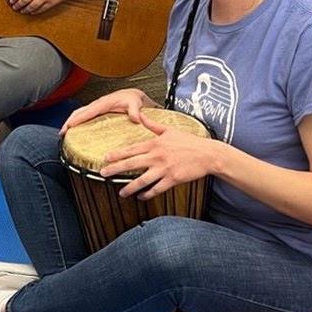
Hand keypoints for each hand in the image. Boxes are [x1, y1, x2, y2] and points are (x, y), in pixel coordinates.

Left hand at [10, 0, 78, 14]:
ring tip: (21, 11)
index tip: (11, 0)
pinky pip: (41, 9)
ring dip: (25, 10)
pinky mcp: (52, 2)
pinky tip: (31, 12)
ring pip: (32, 6)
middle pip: (24, 0)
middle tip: (14, 7)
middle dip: (18, 5)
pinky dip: (35, 12)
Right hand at [60, 88, 156, 133]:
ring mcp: (95, 107)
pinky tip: (73, 130)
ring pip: (79, 113)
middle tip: (62, 133)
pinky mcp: (96, 111)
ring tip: (63, 133)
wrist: (132, 96)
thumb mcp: (136, 104)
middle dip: (69, 121)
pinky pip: (83, 115)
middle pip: (79, 112)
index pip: (89, 111)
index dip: (79, 118)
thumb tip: (136, 118)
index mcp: (104, 103)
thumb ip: (135, 111)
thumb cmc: (133, 99)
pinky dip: (76, 121)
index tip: (70, 125)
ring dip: (70, 122)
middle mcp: (97, 104)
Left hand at [99, 114, 220, 198]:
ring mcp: (164, 169)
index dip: (117, 154)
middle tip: (103, 173)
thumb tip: (140, 115)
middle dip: (116, 169)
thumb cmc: (190, 142)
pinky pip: (156, 189)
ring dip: (130, 187)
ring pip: (142, 180)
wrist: (208, 154)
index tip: (106, 158)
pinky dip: (147, 194)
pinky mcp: (173, 179)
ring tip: (121, 193)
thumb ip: (153, 125)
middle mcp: (157, 156)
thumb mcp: (170, 130)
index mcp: (155, 143)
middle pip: (132, 163)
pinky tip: (141, 196)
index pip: (132, 149)